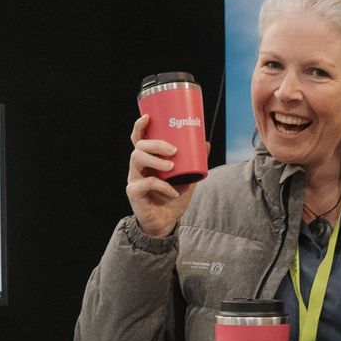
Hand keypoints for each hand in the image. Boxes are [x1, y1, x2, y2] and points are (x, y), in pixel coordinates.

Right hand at [126, 113, 196, 237]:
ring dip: (156, 160)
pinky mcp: (134, 192)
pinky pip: (145, 183)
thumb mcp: (187, 177)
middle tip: (173, 150)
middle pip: (139, 146)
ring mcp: (134, 179)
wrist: (165, 222)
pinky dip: (162, 186)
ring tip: (171, 166)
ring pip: (136, 158)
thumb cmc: (172, 198)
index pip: (139, 139)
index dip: (140, 126)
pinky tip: (173, 191)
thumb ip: (195, 162)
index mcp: (148, 160)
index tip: (148, 117)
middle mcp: (138, 167)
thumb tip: (206, 142)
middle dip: (156, 144)